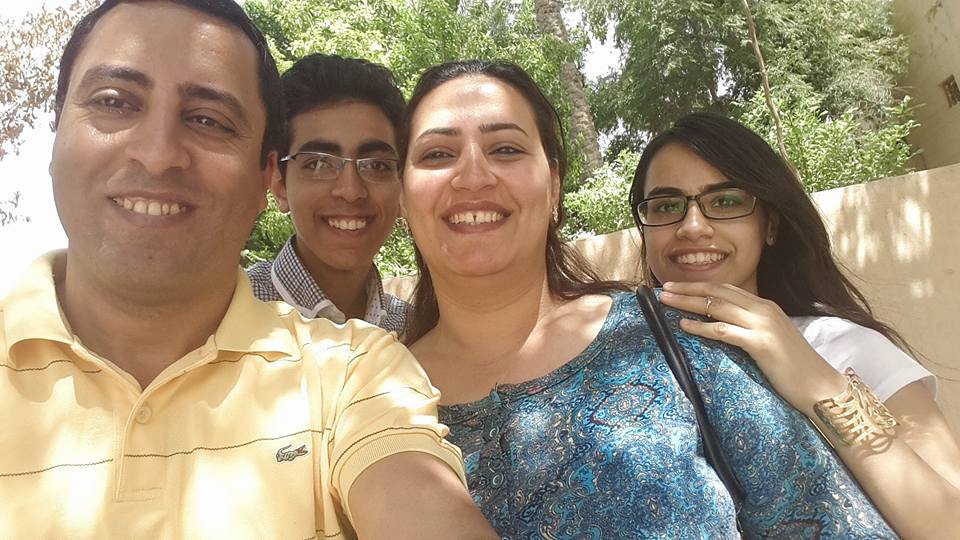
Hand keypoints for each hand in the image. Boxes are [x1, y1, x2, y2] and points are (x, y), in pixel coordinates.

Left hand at [659, 281, 846, 412]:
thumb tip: (721, 327)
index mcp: (766, 307)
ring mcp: (763, 325)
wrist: (820, 387)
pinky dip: (701, 326)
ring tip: (665, 302)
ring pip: (717, 306)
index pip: (726, 289)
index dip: (700, 286)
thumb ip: (749, 329)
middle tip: (663, 289)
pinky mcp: (761, 343)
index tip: (677, 287)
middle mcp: (764, 310)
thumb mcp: (770, 340)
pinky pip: (724, 331)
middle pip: (718, 292)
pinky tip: (684, 325)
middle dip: (688, 289)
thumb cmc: (793, 369)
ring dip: (688, 302)